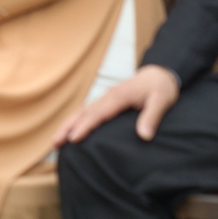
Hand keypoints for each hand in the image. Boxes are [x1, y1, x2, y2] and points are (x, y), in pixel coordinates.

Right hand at [55, 64, 181, 145]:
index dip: (84, 126)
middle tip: (55, 144)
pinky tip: (70, 132)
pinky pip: (87, 111)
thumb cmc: (161, 88)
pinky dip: (76, 121)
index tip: (73, 139)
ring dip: (67, 125)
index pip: (97, 114)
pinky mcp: (106, 102)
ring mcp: (105, 98)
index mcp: (118, 96)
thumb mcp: (162, 101)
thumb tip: (143, 136)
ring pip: (82, 111)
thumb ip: (152, 117)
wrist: (159, 74)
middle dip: (67, 127)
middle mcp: (108, 96)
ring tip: (56, 141)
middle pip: (83, 112)